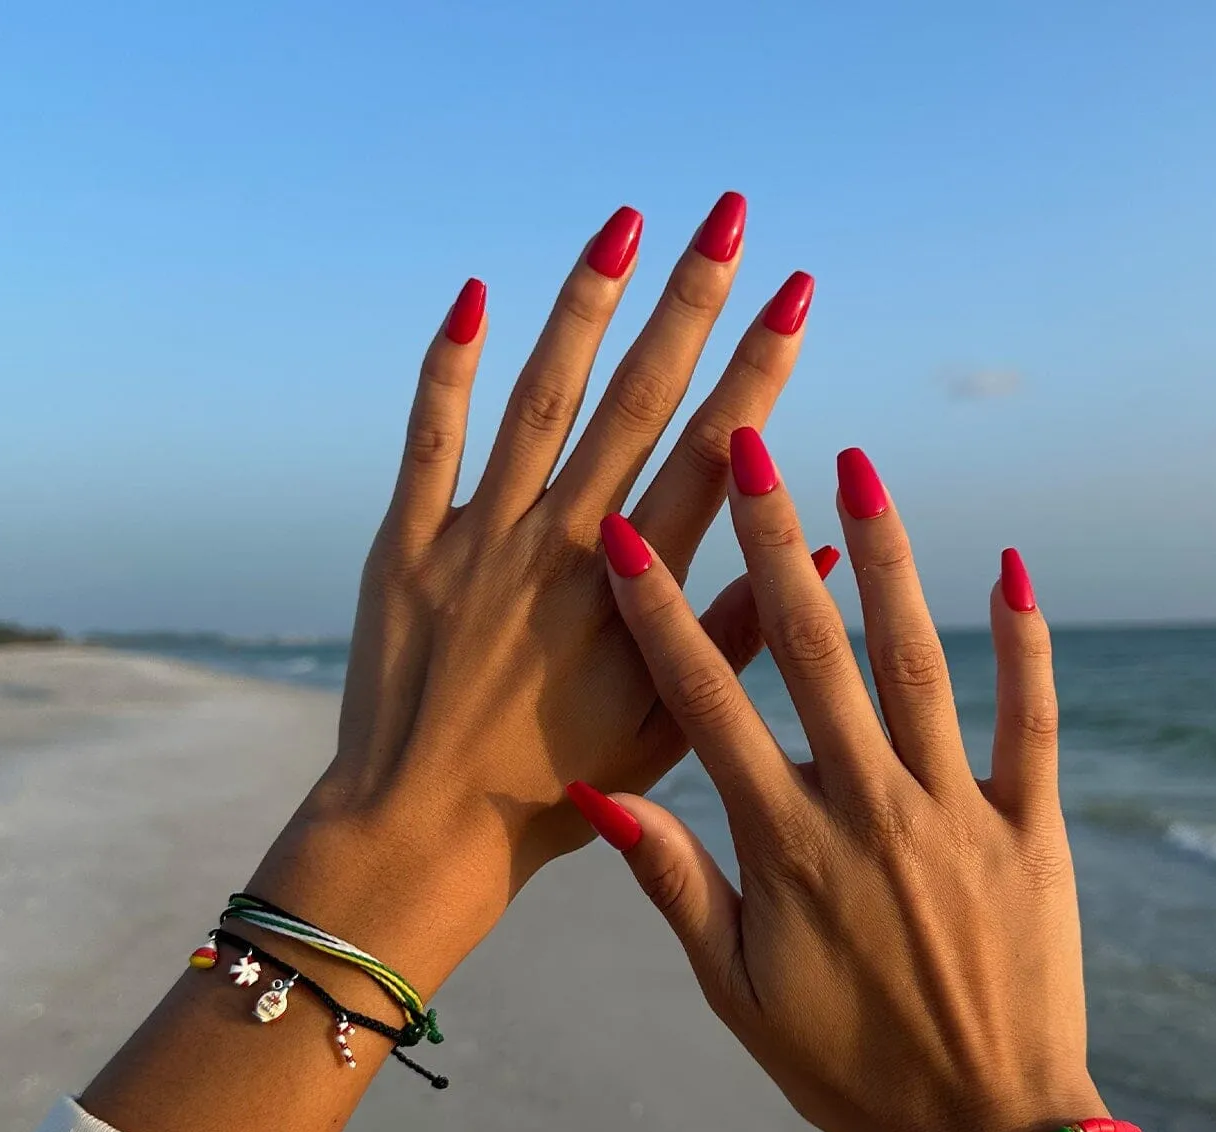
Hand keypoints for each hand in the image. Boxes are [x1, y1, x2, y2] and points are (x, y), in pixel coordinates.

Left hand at [252, 200, 821, 994]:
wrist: (426, 829)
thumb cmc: (557, 789)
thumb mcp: (669, 727)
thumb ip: (736, 635)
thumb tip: (811, 545)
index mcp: (634, 595)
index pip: (714, 457)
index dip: (761, 370)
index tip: (799, 294)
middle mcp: (562, 550)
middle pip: (638, 403)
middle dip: (691, 303)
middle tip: (730, 218)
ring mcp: (477, 542)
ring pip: (539, 399)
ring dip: (584, 307)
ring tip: (625, 225)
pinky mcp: (404, 549)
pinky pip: (428, 441)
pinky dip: (446, 368)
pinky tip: (472, 297)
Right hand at [573, 429, 1112, 1131]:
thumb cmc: (844, 1069)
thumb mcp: (735, 990)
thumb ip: (674, 884)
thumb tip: (599, 795)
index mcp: (786, 849)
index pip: (708, 707)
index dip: (664, 616)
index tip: (632, 536)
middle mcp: (870, 810)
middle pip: (813, 652)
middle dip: (774, 541)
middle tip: (748, 443)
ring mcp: (957, 813)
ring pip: (917, 661)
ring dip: (887, 560)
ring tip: (859, 468)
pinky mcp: (1032, 830)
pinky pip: (1030, 719)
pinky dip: (1024, 642)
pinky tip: (1009, 565)